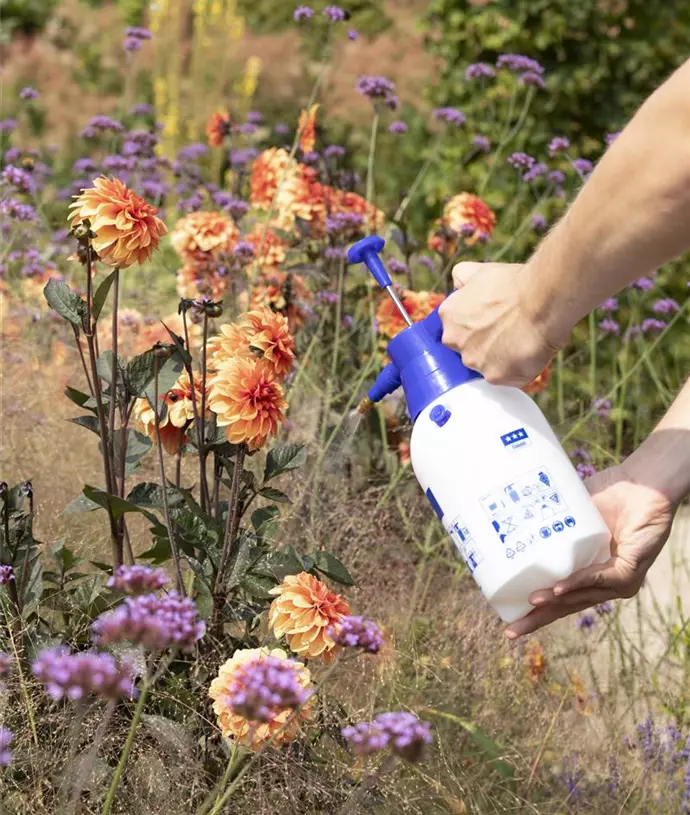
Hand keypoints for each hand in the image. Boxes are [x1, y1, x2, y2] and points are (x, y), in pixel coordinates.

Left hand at [439, 261, 561, 386]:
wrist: (541, 300)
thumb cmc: (514, 283)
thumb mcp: (481, 271)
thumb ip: (462, 277)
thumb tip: (457, 283)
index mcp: (448, 315)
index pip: (456, 330)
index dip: (477, 327)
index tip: (492, 323)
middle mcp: (454, 340)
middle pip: (468, 350)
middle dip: (485, 345)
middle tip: (509, 332)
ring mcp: (473, 360)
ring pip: (486, 366)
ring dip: (502, 359)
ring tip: (521, 342)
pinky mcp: (494, 376)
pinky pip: (506, 379)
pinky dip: (518, 370)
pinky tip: (528, 354)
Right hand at [504, 463, 675, 638]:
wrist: (643, 484)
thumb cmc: (612, 494)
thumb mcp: (573, 513)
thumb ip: (550, 522)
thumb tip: (511, 518)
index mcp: (588, 571)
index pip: (559, 597)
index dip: (535, 609)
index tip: (508, 618)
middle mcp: (603, 581)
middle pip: (566, 606)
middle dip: (537, 619)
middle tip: (511, 632)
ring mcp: (617, 580)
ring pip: (581, 597)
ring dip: (554, 601)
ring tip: (530, 602)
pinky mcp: (630, 571)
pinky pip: (600, 580)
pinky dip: (577, 583)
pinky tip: (558, 588)